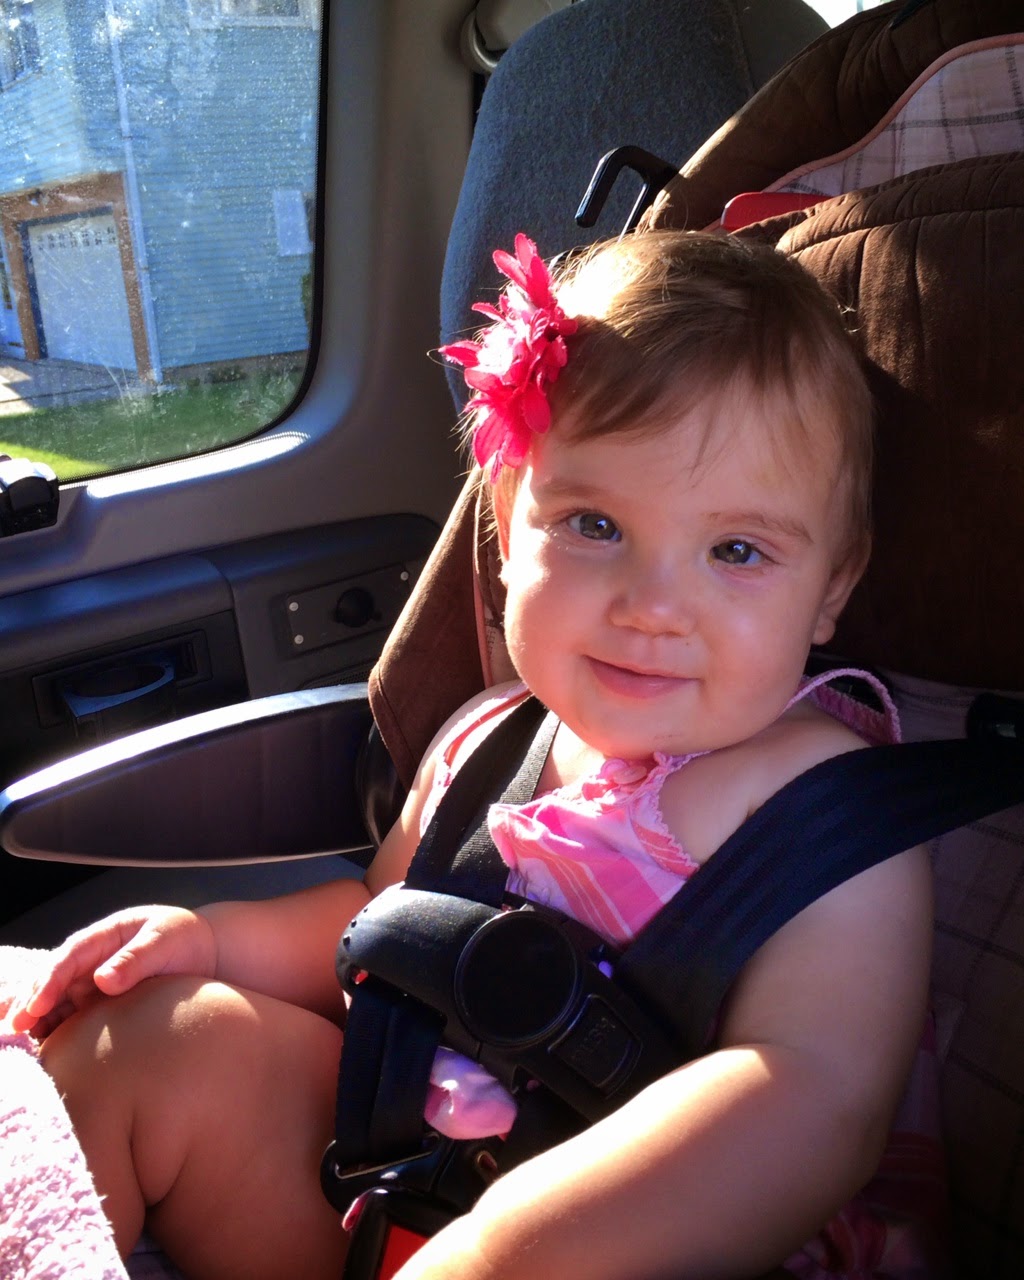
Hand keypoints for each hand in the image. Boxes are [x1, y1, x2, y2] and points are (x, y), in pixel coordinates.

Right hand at [10, 905, 217, 1037]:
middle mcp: (91, 959)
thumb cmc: (184, 939)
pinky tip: (43, 1045)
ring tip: (20, 1041)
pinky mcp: (98, 1003)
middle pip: (52, 980)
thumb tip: (102, 980)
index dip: (49, 981)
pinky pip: (70, 1015)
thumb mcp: (165, 941)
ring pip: (56, 1000)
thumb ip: (136, 958)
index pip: (68, 958)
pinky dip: (54, 1027)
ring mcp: (91, 981)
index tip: (36, 1005)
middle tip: (14, 1028)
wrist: (204, 952)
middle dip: (30, 1001)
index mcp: (104, 936)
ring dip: (36, 1017)